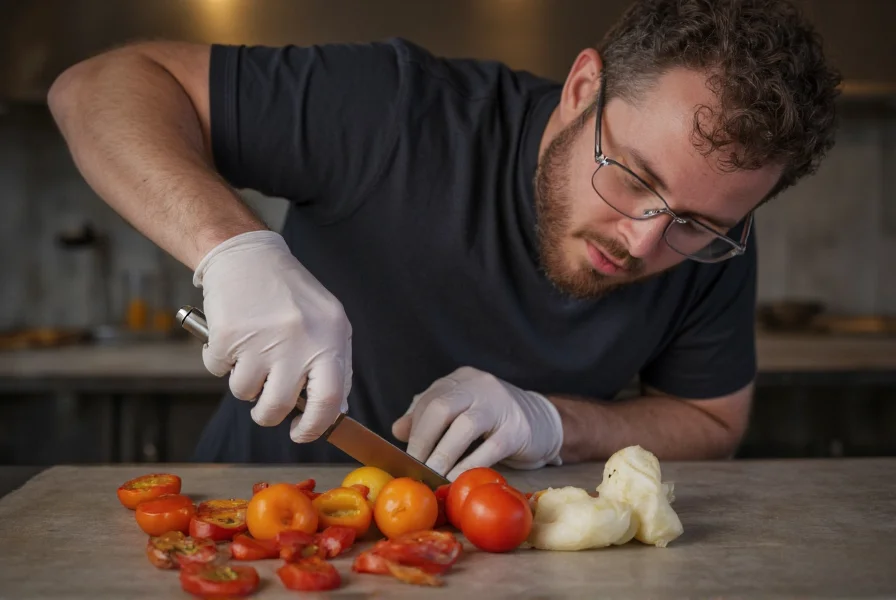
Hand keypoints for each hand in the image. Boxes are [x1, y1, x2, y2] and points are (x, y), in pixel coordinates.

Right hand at [194, 230, 351, 442]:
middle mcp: (298, 341)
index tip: (302, 433)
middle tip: (265, 407)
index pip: (330, 401)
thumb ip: (334, 364)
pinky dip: (220, 360)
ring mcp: (261, 339)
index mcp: (330, 338)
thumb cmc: (290, 294)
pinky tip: (232, 336)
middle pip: (280, 407)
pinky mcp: (226, 335)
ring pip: (245, 393)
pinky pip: (218, 370)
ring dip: (244, 383)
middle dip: (268, 416)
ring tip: (250, 354)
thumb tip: (335, 411)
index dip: (314, 427)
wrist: (248, 255)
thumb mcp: (327, 323)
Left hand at [391, 367, 562, 480]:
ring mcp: (500, 404)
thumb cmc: (495, 421)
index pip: (429, 400)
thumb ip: (429, 418)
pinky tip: (458, 478)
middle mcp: (479, 385)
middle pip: (442, 407)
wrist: (544, 422)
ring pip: (465, 426)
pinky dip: (470, 465)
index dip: (414, 430)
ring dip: (444, 455)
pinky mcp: (518, 428)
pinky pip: (490, 448)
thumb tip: (397, 430)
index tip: (403, 458)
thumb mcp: (461, 412)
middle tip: (415, 468)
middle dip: (424, 440)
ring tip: (432, 476)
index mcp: (460, 380)